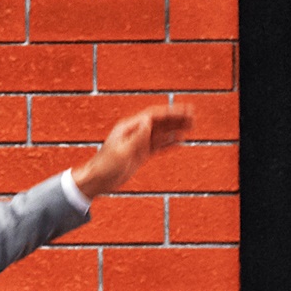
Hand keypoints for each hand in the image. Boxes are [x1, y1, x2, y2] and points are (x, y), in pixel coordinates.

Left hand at [73, 100, 193, 197]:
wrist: (97, 180)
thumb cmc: (105, 165)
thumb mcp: (122, 151)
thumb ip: (137, 137)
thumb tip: (149, 121)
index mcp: (129, 128)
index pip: (153, 116)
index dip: (170, 112)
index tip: (184, 110)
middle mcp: (135, 132)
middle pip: (159, 122)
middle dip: (176, 118)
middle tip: (193, 115)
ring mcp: (139, 143)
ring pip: (161, 133)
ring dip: (176, 128)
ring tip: (191, 125)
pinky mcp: (140, 154)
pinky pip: (158, 146)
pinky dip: (169, 143)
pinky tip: (180, 141)